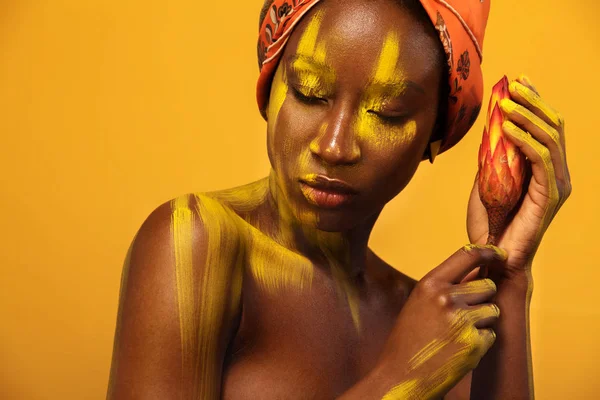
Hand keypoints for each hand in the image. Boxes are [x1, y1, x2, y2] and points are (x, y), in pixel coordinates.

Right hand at [373, 245, 505, 398]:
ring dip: (482, 321)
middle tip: (463, 315)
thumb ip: (445, 287)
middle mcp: (446, 298)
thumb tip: (478, 273)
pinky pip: (491, 334)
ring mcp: (462, 321)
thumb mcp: (419, 304)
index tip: (500, 254)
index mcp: (430, 284)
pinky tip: (458, 349)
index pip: (467, 256)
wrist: (400, 376)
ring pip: (492, 310)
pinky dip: (480, 342)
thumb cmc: (408, 339)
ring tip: (457, 334)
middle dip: (482, 298)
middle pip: (487, 286)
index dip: (489, 252)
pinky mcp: (474, 344)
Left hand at [467, 75, 571, 278]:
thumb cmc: (489, 222)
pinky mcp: (550, 195)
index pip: (546, 127)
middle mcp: (556, 173)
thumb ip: (494, 158)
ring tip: (506, 103)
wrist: (492, 254)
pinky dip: (525, 140)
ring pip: (550, 138)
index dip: (535, 102)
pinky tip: (506, 128)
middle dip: (533, 102)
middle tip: (514, 86)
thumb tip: (488, 131)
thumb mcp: (488, 181)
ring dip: (528, 116)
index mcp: (544, 168)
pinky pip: (542, 159)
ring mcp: (556, 184)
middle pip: (553, 126)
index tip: (519, 82)